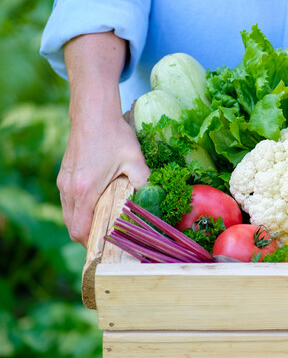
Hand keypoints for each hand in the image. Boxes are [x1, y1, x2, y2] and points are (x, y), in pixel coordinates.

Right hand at [58, 113, 149, 245]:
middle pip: (72, 226)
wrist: (93, 113)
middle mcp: (69, 189)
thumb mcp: (136, 160)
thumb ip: (144, 182)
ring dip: (84, 222)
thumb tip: (153, 200)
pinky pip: (68, 202)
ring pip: (68, 214)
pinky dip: (80, 209)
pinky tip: (98, 204)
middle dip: (89, 236)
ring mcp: (63, 182)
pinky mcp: (64, 175)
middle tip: (109, 238)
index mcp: (85, 190)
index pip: (81, 230)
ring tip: (105, 223)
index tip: (109, 245)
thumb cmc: (114, 135)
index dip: (93, 243)